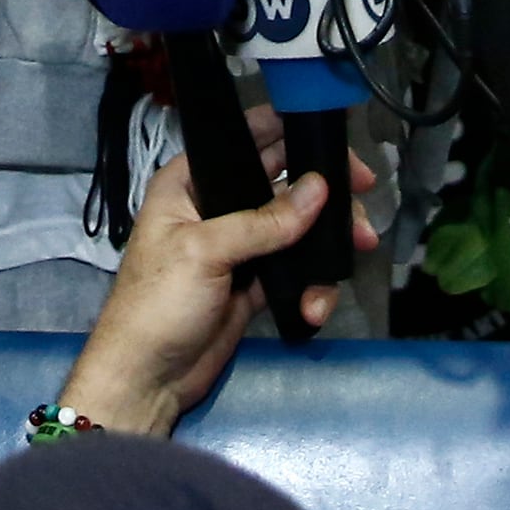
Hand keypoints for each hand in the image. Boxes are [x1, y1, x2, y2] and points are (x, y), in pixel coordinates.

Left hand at [54, 146, 346, 434]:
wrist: (147, 379)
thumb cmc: (158, 302)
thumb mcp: (204, 252)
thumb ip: (263, 222)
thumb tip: (320, 188)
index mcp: (191, 183)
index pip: (244, 140)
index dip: (287, 131)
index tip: (330, 138)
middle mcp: (216, 207)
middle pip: (282, 183)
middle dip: (324, 191)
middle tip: (363, 195)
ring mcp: (238, 248)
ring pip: (296, 229)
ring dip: (326, 243)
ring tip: (355, 252)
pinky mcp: (254, 285)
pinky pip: (295, 271)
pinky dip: (312, 284)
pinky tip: (314, 305)